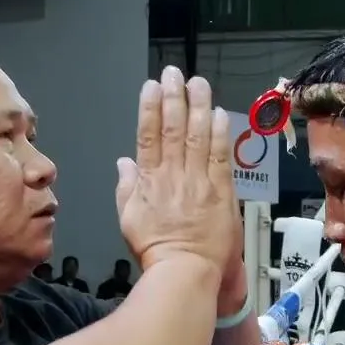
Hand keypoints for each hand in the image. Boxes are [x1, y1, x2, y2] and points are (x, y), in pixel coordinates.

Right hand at [116, 66, 236, 272]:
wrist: (183, 271)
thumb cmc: (155, 250)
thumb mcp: (128, 218)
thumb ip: (126, 187)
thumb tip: (124, 162)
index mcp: (149, 181)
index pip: (147, 136)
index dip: (149, 107)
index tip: (152, 86)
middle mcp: (173, 175)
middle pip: (172, 129)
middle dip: (173, 97)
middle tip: (175, 73)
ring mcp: (198, 182)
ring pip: (197, 136)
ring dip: (197, 106)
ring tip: (198, 83)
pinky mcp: (221, 192)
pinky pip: (220, 157)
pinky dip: (219, 134)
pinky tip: (218, 114)